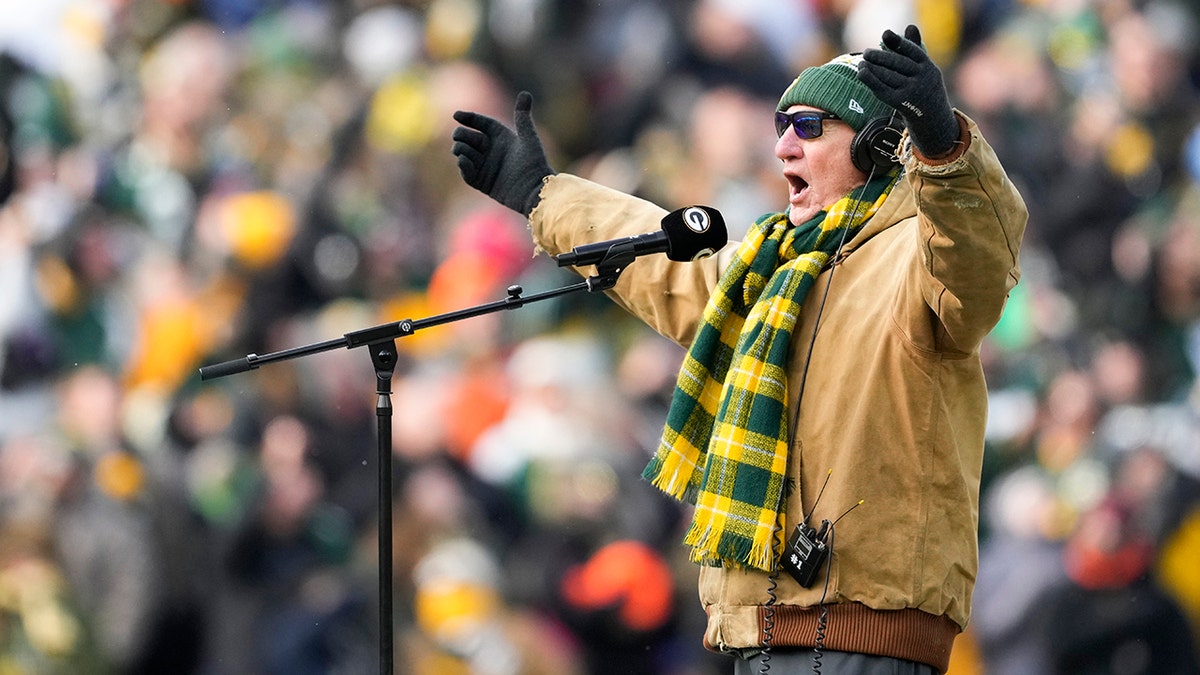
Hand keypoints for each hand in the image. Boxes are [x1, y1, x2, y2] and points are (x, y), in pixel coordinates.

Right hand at [451, 91, 553, 215]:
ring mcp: (485, 166)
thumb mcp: (528, 138)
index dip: (469, 118)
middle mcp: (492, 150)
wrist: (534, 192)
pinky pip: (466, 171)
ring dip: (461, 149)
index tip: (456, 115)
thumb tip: (525, 93)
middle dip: (461, 135)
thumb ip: (522, 117)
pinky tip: (464, 161)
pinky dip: (463, 165)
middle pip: (468, 137)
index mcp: (501, 137)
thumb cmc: (534, 164)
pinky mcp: (482, 182)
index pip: (481, 123)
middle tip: (458, 136)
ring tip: (464, 151)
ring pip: (464, 153)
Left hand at [858, 25, 959, 157]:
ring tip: (862, 61)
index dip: (898, 42)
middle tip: (867, 52)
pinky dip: (870, 80)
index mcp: (928, 65)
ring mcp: (910, 91)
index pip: (912, 51)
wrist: (931, 113)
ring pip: (888, 76)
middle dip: (880, 57)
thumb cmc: (923, 82)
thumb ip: (914, 47)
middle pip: (898, 64)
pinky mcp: (899, 102)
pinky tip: (861, 72)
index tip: (885, 34)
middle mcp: (921, 78)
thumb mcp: (923, 65)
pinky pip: (882, 89)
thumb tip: (910, 27)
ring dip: (873, 68)